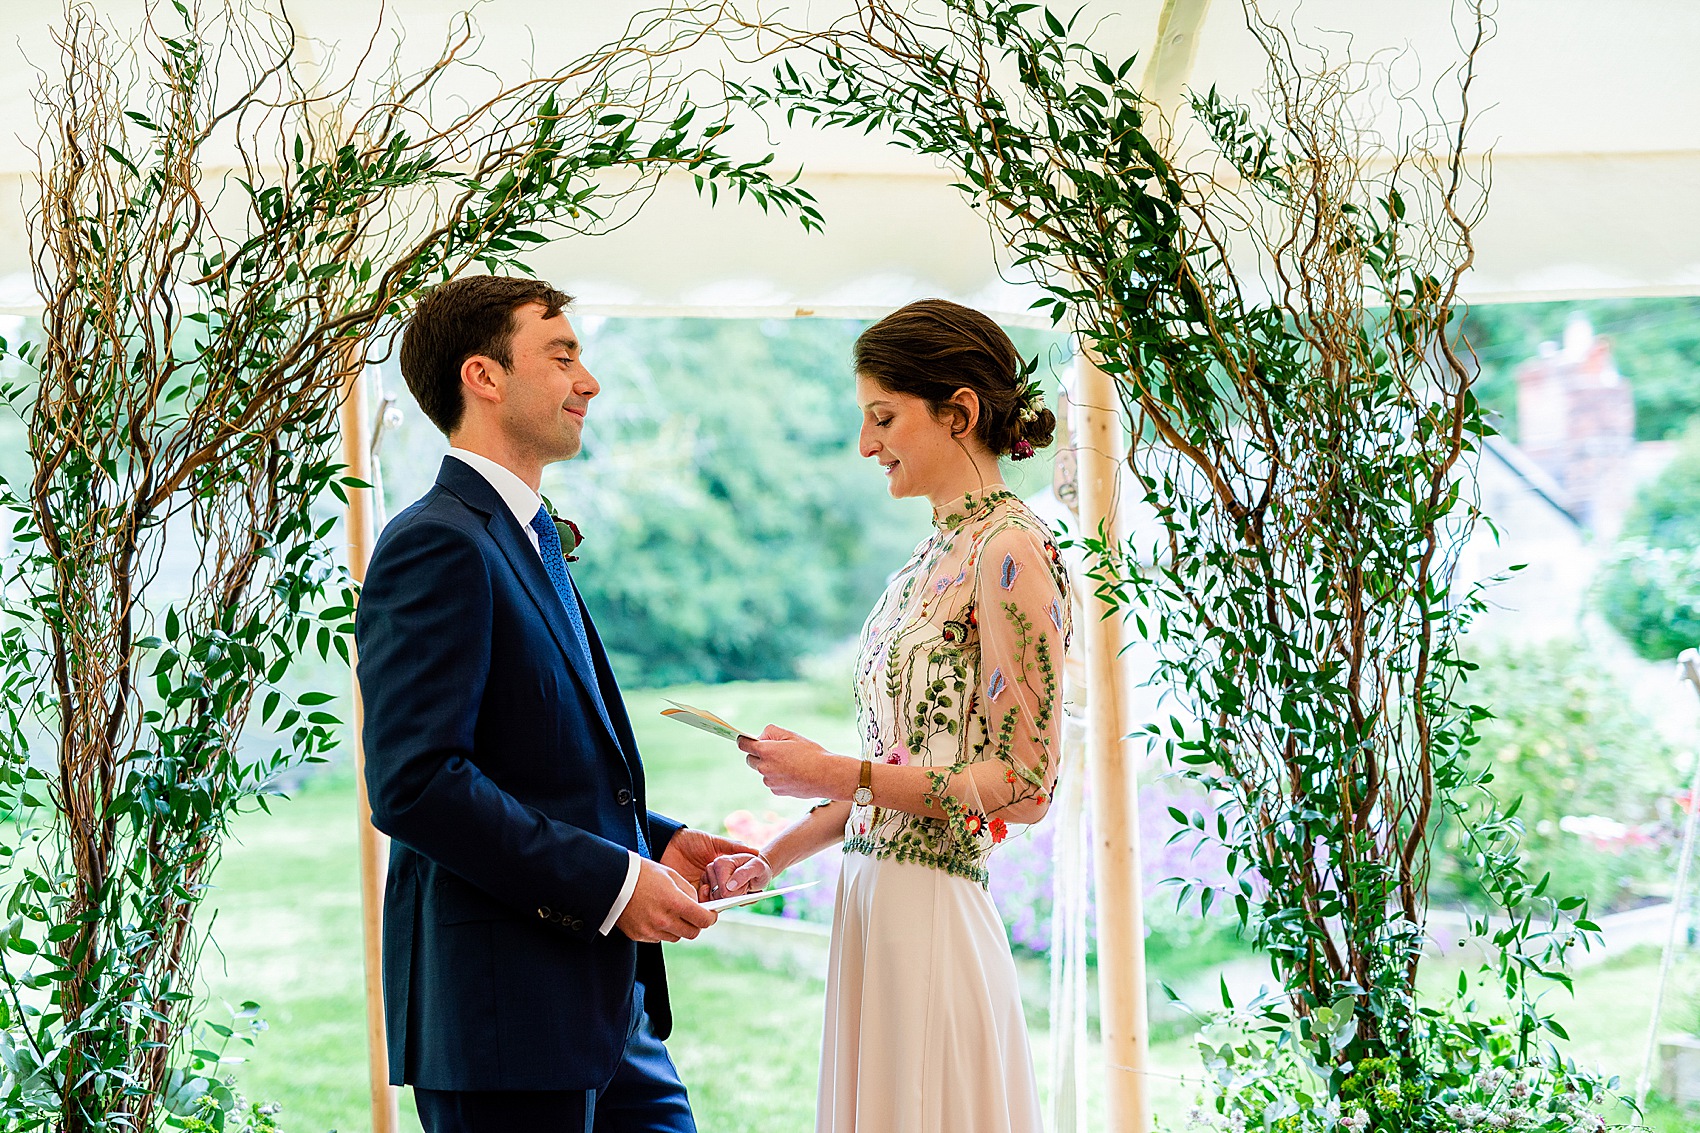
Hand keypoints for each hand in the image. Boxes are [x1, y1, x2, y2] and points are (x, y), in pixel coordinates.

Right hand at [615, 858, 716, 943]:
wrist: (612, 881)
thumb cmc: (643, 873)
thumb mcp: (671, 876)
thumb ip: (688, 892)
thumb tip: (698, 906)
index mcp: (674, 902)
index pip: (703, 920)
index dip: (710, 918)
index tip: (710, 915)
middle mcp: (663, 920)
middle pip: (692, 933)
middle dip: (695, 924)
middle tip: (692, 915)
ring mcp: (650, 930)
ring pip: (675, 937)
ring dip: (678, 928)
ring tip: (669, 912)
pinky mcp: (639, 935)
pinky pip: (658, 938)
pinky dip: (661, 930)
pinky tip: (653, 915)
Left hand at [659, 828, 761, 897]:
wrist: (667, 842)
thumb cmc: (691, 839)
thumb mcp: (714, 842)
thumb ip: (733, 847)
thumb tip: (755, 851)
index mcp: (719, 872)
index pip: (733, 886)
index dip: (740, 889)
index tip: (746, 890)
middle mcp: (711, 882)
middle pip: (723, 896)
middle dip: (729, 897)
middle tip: (730, 892)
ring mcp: (698, 889)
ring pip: (710, 902)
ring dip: (714, 901)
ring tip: (717, 893)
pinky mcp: (685, 894)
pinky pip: (695, 904)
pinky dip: (700, 903)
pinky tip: (703, 894)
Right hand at [704, 851, 774, 899]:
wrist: (758, 871)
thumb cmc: (758, 868)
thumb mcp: (758, 868)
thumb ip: (745, 874)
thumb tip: (729, 886)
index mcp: (720, 862)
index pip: (724, 891)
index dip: (738, 892)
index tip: (746, 884)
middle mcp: (711, 869)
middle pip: (719, 897)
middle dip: (735, 896)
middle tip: (745, 886)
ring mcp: (709, 879)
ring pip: (717, 900)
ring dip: (733, 899)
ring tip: (743, 889)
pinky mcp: (709, 887)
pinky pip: (716, 903)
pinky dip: (729, 902)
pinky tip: (738, 893)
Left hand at [737, 725, 857, 799]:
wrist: (825, 776)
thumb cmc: (810, 753)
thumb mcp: (791, 735)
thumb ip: (772, 732)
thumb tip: (761, 737)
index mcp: (766, 751)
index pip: (743, 744)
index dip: (744, 741)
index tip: (745, 740)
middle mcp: (764, 767)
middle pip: (750, 759)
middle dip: (757, 754)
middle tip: (774, 750)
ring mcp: (769, 781)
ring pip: (762, 771)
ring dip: (769, 766)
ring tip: (789, 763)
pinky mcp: (776, 791)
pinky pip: (771, 781)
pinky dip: (777, 777)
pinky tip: (793, 773)